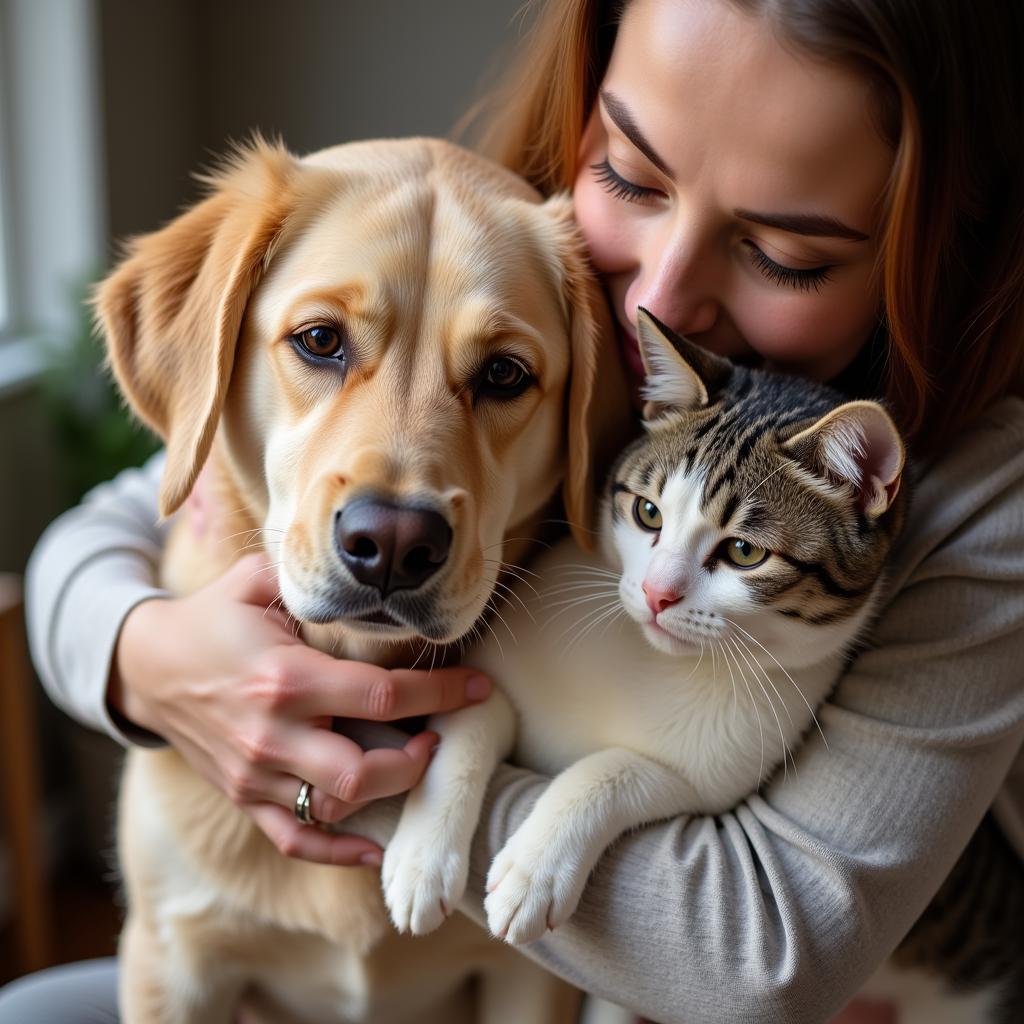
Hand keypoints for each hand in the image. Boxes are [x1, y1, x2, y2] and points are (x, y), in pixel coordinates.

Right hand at [108, 553, 491, 865]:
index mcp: (285, 677)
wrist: (148, 666)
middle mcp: (271, 734)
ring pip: (335, 809)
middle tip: (437, 735)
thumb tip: (376, 575)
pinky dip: (339, 852)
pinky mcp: (245, 796)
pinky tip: (376, 847)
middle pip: (363, 772)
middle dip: (414, 760)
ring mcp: (255, 773)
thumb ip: (314, 581)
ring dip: (385, 794)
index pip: (381, 695)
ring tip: (412, 765)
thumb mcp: (257, 580)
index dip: (440, 694)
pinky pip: (295, 838)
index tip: (477, 686)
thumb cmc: (213, 617)